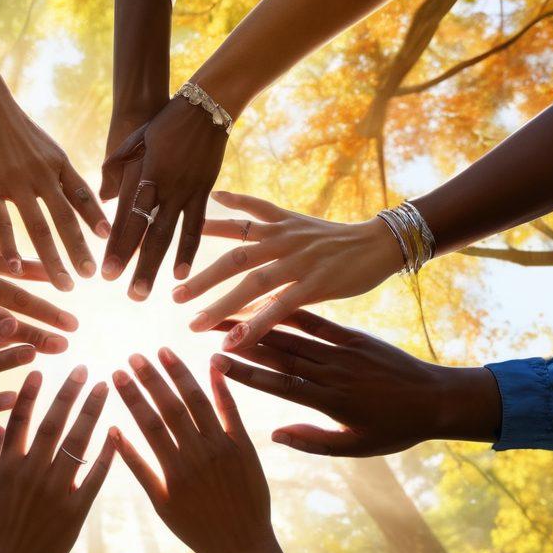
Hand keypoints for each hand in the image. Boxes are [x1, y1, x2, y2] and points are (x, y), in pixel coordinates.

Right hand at [0, 94, 109, 286]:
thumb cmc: (18, 130)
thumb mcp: (49, 148)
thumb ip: (64, 175)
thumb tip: (87, 199)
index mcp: (59, 164)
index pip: (83, 197)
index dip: (97, 219)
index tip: (111, 242)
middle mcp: (42, 175)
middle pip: (65, 219)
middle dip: (80, 250)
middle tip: (91, 276)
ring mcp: (15, 181)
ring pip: (38, 227)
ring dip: (53, 259)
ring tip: (64, 284)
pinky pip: (1, 222)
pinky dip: (10, 247)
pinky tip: (18, 268)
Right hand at [0, 366, 113, 552]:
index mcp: (7, 466)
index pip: (19, 420)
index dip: (28, 393)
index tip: (39, 369)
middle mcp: (32, 473)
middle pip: (53, 423)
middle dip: (69, 393)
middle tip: (84, 368)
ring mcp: (55, 490)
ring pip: (76, 443)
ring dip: (91, 413)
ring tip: (104, 388)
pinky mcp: (76, 510)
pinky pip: (94, 476)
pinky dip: (106, 454)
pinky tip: (116, 433)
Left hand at [101, 97, 227, 297]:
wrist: (206, 105)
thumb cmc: (163, 121)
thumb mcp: (134, 139)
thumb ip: (116, 168)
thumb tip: (103, 198)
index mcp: (144, 174)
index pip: (128, 217)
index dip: (118, 245)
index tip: (106, 271)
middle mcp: (166, 187)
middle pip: (149, 233)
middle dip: (136, 265)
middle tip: (126, 294)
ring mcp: (188, 190)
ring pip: (171, 236)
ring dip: (159, 267)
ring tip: (146, 292)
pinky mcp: (204, 191)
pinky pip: (196, 226)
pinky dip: (188, 251)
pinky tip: (181, 274)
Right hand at [111, 348, 297, 552]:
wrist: (241, 545)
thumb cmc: (194, 527)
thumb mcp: (160, 502)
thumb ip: (137, 466)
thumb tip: (113, 433)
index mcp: (174, 468)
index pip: (147, 422)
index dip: (131, 395)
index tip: (117, 373)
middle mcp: (198, 454)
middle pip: (170, 406)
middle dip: (150, 378)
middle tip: (134, 355)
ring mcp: (223, 447)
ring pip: (198, 402)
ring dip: (179, 374)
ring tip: (163, 352)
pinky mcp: (244, 446)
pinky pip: (231, 410)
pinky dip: (221, 386)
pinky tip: (211, 364)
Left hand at [173, 191, 403, 348]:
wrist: (381, 242)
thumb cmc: (335, 238)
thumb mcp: (295, 220)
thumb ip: (260, 219)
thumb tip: (225, 212)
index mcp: (276, 225)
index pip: (231, 223)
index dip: (201, 229)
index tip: (172, 239)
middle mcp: (283, 239)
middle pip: (234, 256)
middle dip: (201, 276)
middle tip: (172, 296)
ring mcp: (299, 260)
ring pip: (253, 282)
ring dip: (221, 304)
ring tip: (194, 324)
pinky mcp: (317, 283)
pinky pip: (281, 307)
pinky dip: (256, 324)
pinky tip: (235, 340)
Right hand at [212, 310, 500, 455]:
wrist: (438, 399)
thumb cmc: (396, 430)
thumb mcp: (356, 447)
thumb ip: (313, 441)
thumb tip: (274, 436)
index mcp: (330, 402)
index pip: (279, 385)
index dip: (245, 373)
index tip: (215, 362)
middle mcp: (332, 373)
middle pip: (277, 354)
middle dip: (240, 340)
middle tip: (206, 328)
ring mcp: (343, 351)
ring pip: (292, 336)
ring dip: (258, 324)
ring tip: (227, 313)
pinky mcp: (354, 337)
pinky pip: (318, 322)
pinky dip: (292, 312)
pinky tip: (268, 302)